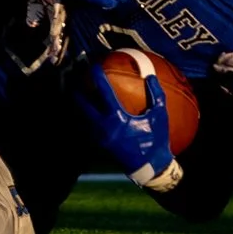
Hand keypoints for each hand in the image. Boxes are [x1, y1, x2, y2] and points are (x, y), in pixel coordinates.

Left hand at [74, 65, 181, 191]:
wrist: (150, 167)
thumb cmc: (156, 140)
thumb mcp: (159, 116)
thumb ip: (156, 95)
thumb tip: (151, 76)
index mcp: (118, 118)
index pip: (104, 93)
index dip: (98, 78)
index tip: (93, 67)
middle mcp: (104, 127)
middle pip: (83, 106)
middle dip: (77, 92)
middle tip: (73, 81)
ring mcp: (99, 137)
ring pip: (83, 118)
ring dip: (79, 106)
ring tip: (75, 94)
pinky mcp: (99, 145)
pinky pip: (87, 129)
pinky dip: (85, 119)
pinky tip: (85, 113)